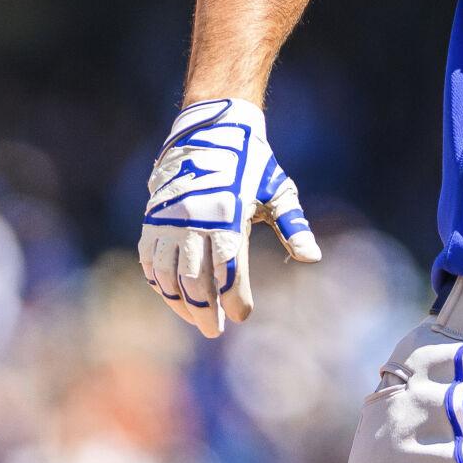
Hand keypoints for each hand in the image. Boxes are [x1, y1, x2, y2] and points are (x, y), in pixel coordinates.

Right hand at [139, 98, 319, 337]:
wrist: (208, 132)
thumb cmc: (251, 164)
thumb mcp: (278, 190)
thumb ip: (293, 226)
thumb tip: (313, 257)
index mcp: (228, 214)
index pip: (228, 269)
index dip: (234, 297)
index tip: (243, 315)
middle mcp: (194, 219)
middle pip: (195, 279)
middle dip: (205, 309)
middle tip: (215, 330)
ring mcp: (168, 220)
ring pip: (167, 274)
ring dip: (179, 302)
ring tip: (195, 318)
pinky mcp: (152, 220)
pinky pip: (150, 261)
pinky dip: (159, 283)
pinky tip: (173, 297)